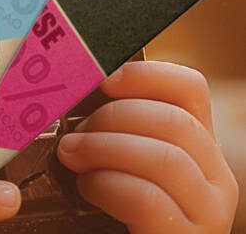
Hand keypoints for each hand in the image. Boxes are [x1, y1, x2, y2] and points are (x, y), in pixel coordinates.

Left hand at [58, 61, 237, 232]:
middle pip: (173, 120)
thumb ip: (117, 127)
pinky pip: (145, 198)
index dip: (145, 74)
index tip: (104, 79)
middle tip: (75, 133)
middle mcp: (214, 176)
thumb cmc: (114, 206)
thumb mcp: (124, 157)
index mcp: (198, 145)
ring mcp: (206, 212)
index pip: (189, 88)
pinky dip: (106, 185)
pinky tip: (88, 187)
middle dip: (111, 117)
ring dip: (103, 148)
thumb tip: (78, 83)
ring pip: (163, 157)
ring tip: (73, 156)